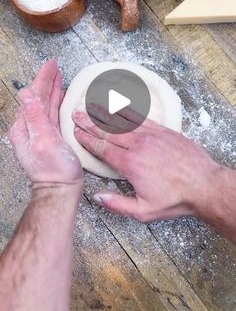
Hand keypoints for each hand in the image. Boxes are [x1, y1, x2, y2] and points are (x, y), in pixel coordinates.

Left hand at [9, 60, 82, 189]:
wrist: (60, 190)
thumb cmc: (53, 170)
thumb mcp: (43, 140)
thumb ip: (35, 116)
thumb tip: (25, 93)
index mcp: (26, 127)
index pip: (34, 95)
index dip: (43, 78)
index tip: (51, 65)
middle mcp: (32, 129)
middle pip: (39, 98)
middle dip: (47, 81)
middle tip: (54, 67)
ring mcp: (42, 133)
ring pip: (46, 104)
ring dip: (52, 90)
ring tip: (58, 78)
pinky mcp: (52, 138)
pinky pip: (53, 114)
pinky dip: (57, 102)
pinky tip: (61, 99)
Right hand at [73, 109, 218, 222]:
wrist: (204, 184)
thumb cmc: (176, 199)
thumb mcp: (144, 211)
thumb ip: (118, 204)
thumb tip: (98, 197)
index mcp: (131, 164)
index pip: (103, 148)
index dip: (87, 140)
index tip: (77, 132)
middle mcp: (139, 146)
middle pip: (108, 131)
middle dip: (90, 123)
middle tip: (76, 115)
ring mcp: (152, 136)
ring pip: (123, 122)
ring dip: (105, 114)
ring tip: (92, 107)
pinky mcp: (163, 131)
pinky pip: (141, 118)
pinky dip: (128, 111)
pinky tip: (120, 107)